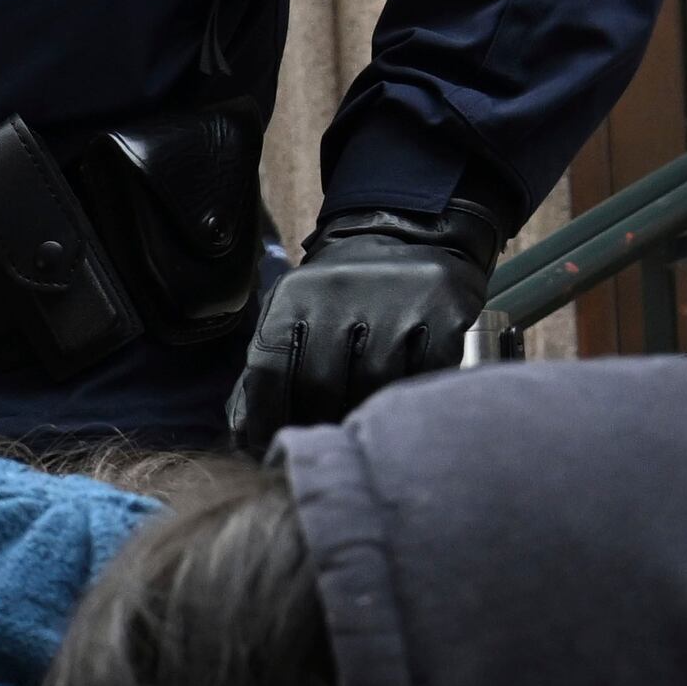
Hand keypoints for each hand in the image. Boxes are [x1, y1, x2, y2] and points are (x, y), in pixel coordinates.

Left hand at [228, 200, 507, 444]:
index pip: (270, 368)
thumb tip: (242, 439)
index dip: (265, 417)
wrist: (410, 237)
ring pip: (373, 382)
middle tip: (322, 438)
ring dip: (363, 409)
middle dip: (316, 419)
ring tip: (359, 419)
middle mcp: (343, 289)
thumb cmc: (340, 296)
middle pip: (321, 383)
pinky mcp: (444, 307)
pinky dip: (409, 392)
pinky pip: (423, 371)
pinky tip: (400, 397)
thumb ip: (266, 371)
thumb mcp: (294, 315)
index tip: (268, 448)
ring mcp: (398, 297)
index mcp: (296, 293)